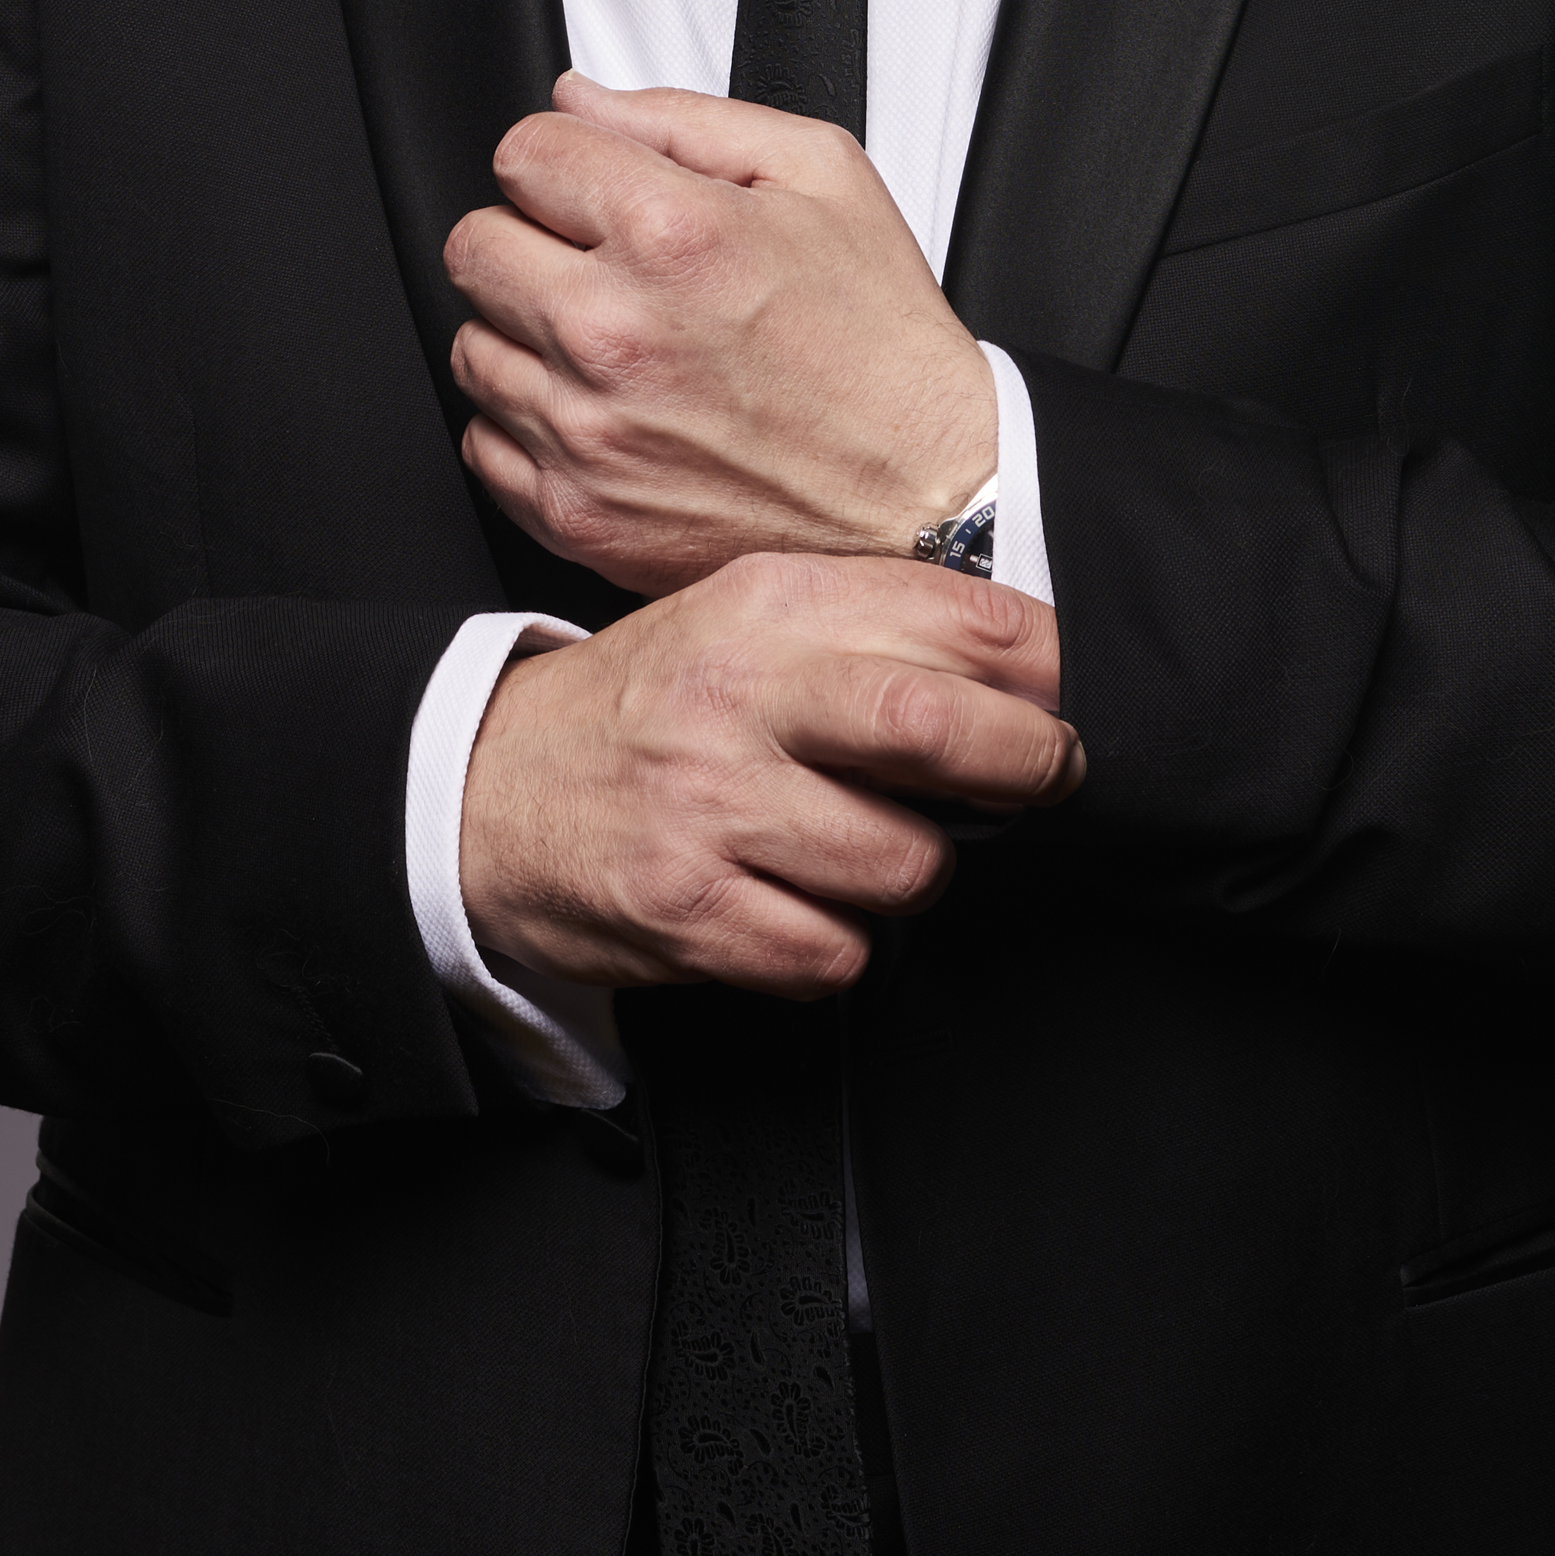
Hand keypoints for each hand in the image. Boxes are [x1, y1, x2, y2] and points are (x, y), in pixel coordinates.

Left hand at [446, 75, 998, 592]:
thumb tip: (580, 100)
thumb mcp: (822, 174)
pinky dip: (529, 421)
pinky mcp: (576, 511)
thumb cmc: (884, 345)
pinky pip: (483, 441)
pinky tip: (603, 406)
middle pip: (475, 245)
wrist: (925, 497)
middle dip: (532, 236)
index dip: (564, 159)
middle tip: (601, 261)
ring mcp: (586, 432)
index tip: (595, 186)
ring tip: (615, 339)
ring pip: (471, 344)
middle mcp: (612, 333)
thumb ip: (683, 119)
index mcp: (671, 235)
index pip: (521, 154)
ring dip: (527, 332)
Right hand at [458, 550, 1077, 993]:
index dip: (1045, 666)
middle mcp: (740, 695)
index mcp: (769, 602)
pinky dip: (839, 946)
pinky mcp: (687, 909)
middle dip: (1028, 763)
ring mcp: (710, 805)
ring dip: (916, 873)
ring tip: (872, 849)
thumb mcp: (748, 619)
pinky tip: (802, 905)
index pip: (957, 619)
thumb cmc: (651, 705)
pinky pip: (834, 954)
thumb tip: (1034, 662)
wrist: (486, 789)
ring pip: (904, 865)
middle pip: (941, 725)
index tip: (1068, 696)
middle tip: (1045, 777)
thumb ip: (873, 625)